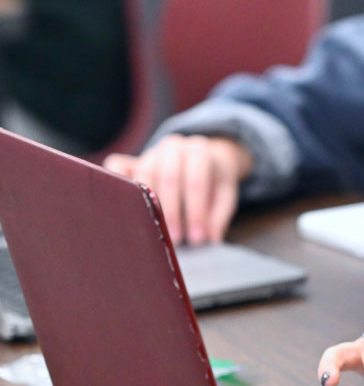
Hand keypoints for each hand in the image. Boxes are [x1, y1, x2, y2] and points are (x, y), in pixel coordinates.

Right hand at [104, 134, 248, 244]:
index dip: (196, 211)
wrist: (200, 155)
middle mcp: (173, 147)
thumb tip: (212, 238)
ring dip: (149, 206)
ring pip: (144, 175)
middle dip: (173, 212)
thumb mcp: (225, 192)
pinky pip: (116, 167)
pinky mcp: (131, 161)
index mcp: (199, 150)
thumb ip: (220, 214)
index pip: (196, 180)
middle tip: (177, 239)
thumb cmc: (212, 178)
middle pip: (169, 177)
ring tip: (156, 232)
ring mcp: (150, 153)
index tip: (198, 237)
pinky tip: (125, 207)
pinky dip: (116, 183)